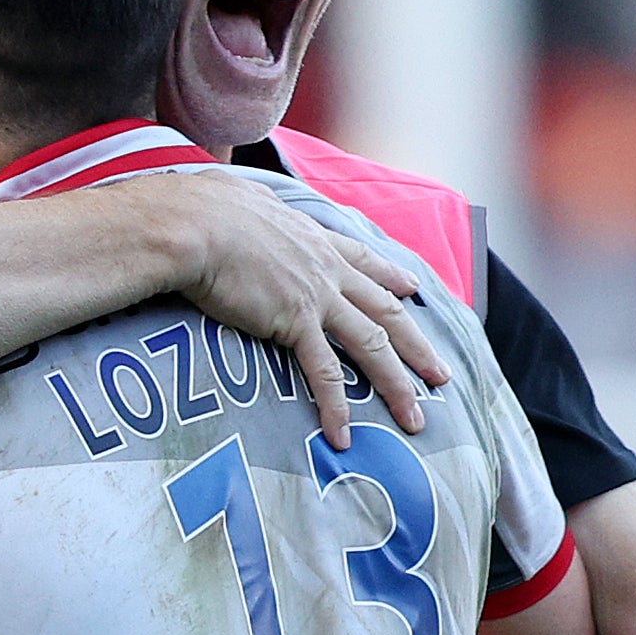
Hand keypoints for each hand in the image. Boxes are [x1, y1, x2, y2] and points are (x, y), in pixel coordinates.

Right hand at [144, 169, 449, 448]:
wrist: (194, 223)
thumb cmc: (202, 207)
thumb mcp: (238, 198)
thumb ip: (247, 206)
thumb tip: (231, 200)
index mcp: (313, 237)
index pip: (364, 260)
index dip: (392, 277)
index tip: (414, 289)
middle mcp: (326, 267)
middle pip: (385, 310)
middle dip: (417, 345)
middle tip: (441, 374)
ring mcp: (316, 296)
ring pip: (372, 345)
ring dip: (397, 385)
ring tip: (415, 419)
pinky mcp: (294, 322)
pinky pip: (324, 372)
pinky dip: (336, 407)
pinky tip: (342, 436)